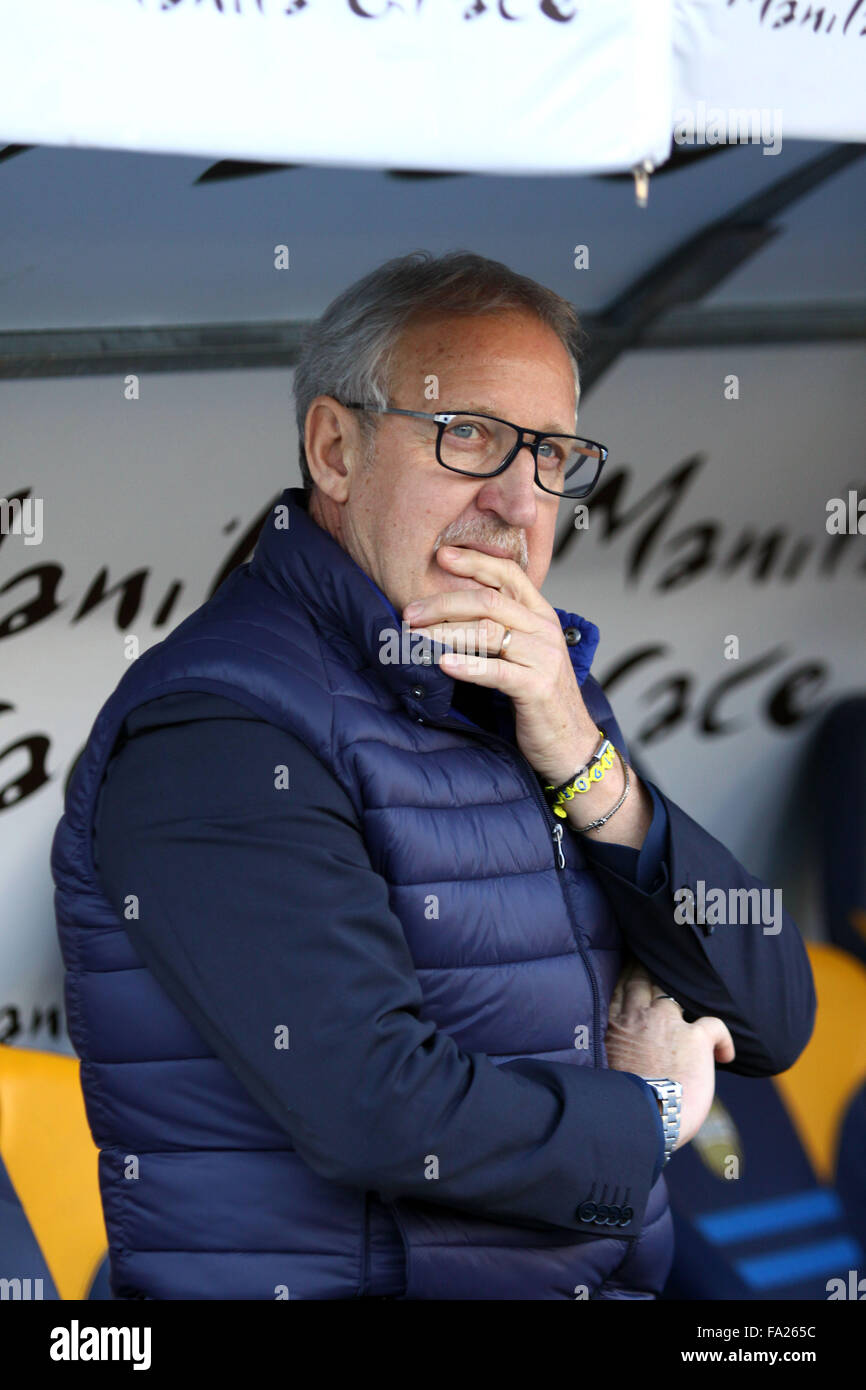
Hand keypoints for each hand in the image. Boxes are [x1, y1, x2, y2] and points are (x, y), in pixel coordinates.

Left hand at [403, 545, 597, 785]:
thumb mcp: (523, 654)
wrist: (570, 745)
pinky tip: (443, 664)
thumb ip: (499, 630)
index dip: (474, 561)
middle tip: (410, 612)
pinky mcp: (538, 688)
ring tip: (415, 638)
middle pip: (489, 601)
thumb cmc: (538, 699)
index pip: (508, 573)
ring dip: (445, 633)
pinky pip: (497, 671)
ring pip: (487, 633)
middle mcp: (545, 630)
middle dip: (444, 603)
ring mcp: (544, 658)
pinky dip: (467, 666)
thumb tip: (449, 615)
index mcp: (541, 615)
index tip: (441, 556)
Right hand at [604, 954, 735, 1150]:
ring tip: (691, 995)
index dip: (628, 975)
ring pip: (673, 993)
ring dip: (681, 993)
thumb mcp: (608, 1070)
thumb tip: (628, 1062)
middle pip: (642, 980)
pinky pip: (714, 1025)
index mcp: (615, 1027)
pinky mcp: (696, 1039)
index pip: (621, 989)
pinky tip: (724, 1056)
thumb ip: (618, 1053)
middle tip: (654, 963)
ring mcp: (668, 1024)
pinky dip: (722, 1041)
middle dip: (647, 969)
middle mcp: (639, 1017)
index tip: (632, 968)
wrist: (643, 1117)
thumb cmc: (622, 1105)